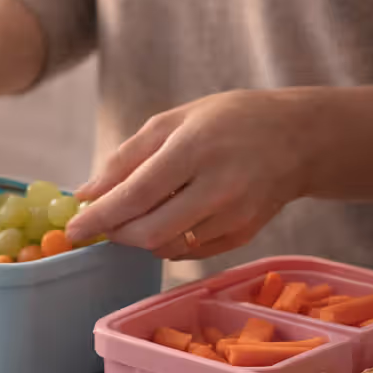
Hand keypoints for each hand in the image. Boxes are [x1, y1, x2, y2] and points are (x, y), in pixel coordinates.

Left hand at [66, 90, 315, 259]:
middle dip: (116, 234)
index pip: (135, 195)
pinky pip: (191, 252)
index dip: (99, 217)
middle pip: (149, 232)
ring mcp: (235, 216)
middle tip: (102, 224)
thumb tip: (87, 193)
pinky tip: (170, 219)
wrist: (299, 137)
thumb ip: (127, 157)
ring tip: (137, 216)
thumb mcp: (175, 120)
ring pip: (168, 247)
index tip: (73, 229)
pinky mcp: (244, 235)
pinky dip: (168, 242)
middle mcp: (219, 187)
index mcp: (195, 148)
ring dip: (141, 238)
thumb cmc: (230, 120)